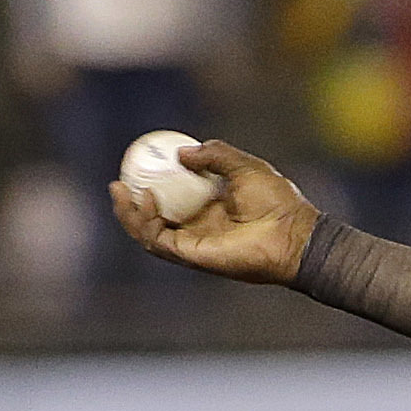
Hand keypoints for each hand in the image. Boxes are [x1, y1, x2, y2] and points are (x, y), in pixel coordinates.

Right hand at [108, 140, 316, 285]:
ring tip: (122, 192)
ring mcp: (193, 244)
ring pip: (149, 234)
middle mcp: (196, 228)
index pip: (169, 198)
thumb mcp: (244, 165)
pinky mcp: (193, 257)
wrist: (293, 231)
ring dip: (130, 215)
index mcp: (207, 208)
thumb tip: (181, 153)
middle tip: (117, 182)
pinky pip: (160, 242)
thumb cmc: (277, 200)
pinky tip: (146, 200)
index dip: (149, 183)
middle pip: (152, 219)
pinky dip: (148, 224)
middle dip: (128, 204)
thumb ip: (214, 155)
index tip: (136, 164)